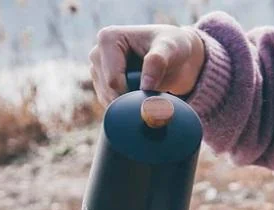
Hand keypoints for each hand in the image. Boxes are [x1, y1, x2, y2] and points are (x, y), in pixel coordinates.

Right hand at [89, 24, 205, 105]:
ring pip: (108, 101)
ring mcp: (97, 70)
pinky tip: (141, 97)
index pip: (113, 81)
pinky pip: (110, 105)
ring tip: (149, 92)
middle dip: (129, 100)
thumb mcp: (170, 50)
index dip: (132, 94)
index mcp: (108, 39)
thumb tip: (145, 86)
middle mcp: (97, 53)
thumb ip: (157, 63)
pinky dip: (126, 106)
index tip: (152, 95)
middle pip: (108, 92)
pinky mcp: (102, 85)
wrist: (177, 56)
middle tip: (153, 95)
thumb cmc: (173, 48)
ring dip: (128, 104)